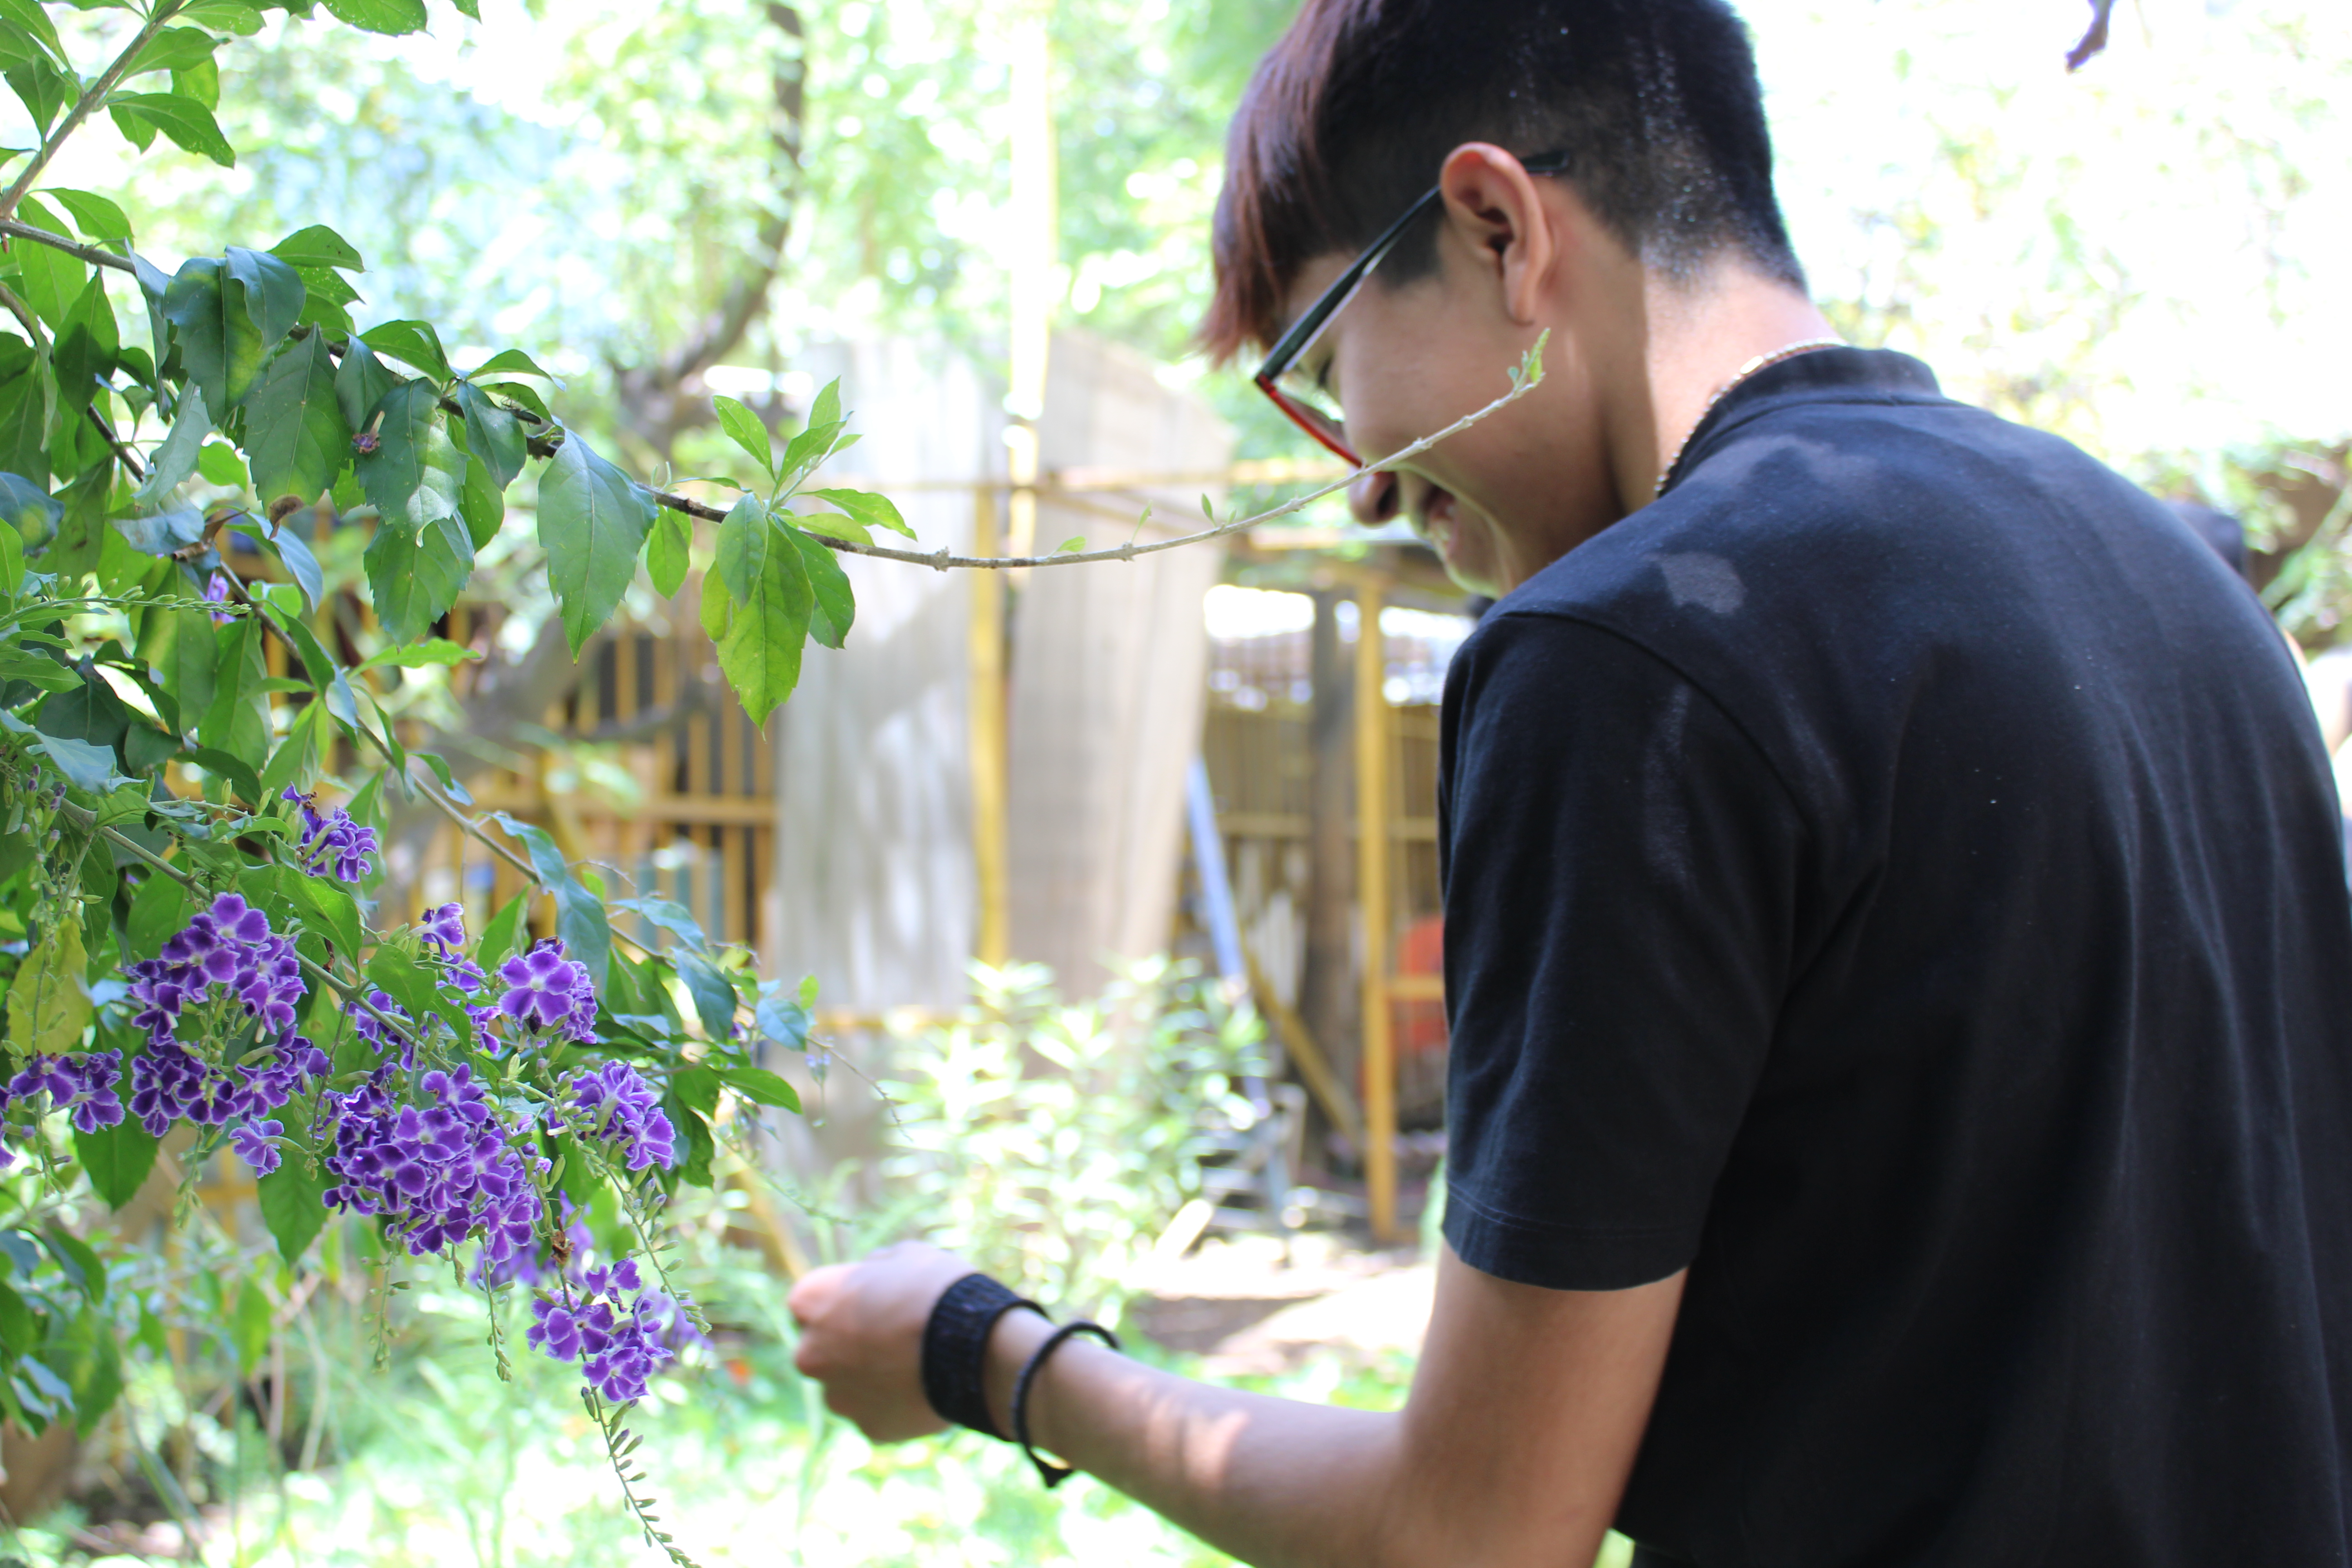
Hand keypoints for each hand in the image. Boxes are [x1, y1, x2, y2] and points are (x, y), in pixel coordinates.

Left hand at [787, 1240, 978, 1441]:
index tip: (872, 1299)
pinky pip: (878, 1412)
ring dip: (871, 1376)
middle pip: (822, 1348)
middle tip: (893, 1335)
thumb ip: (875, 1268)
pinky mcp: (870, 1428)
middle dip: (849, 1343)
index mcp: (811, 1301)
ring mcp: (839, 1397)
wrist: (975, 1347)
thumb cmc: (936, 1290)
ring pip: (848, 1385)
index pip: (810, 1301)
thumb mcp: (905, 1255)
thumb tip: (872, 1277)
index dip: (843, 1299)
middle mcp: (810, 1354)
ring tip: (916, 1364)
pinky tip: (926, 1388)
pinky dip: (895, 1403)